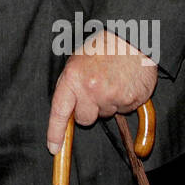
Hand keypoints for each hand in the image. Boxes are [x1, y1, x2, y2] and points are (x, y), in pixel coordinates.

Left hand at [46, 30, 157, 154]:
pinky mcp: (131, 99)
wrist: (130, 37)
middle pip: (85, 119)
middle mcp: (91, 89)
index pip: (60, 111)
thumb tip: (66, 113)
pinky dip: (124, 100)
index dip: (56, 132)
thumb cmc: (101, 47)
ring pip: (105, 115)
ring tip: (112, 80)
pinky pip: (124, 110)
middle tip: (95, 89)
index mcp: (73, 78)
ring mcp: (112, 96)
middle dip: (88, 110)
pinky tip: (124, 82)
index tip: (54, 148)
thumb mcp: (76, 61)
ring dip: (107, 103)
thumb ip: (70, 86)